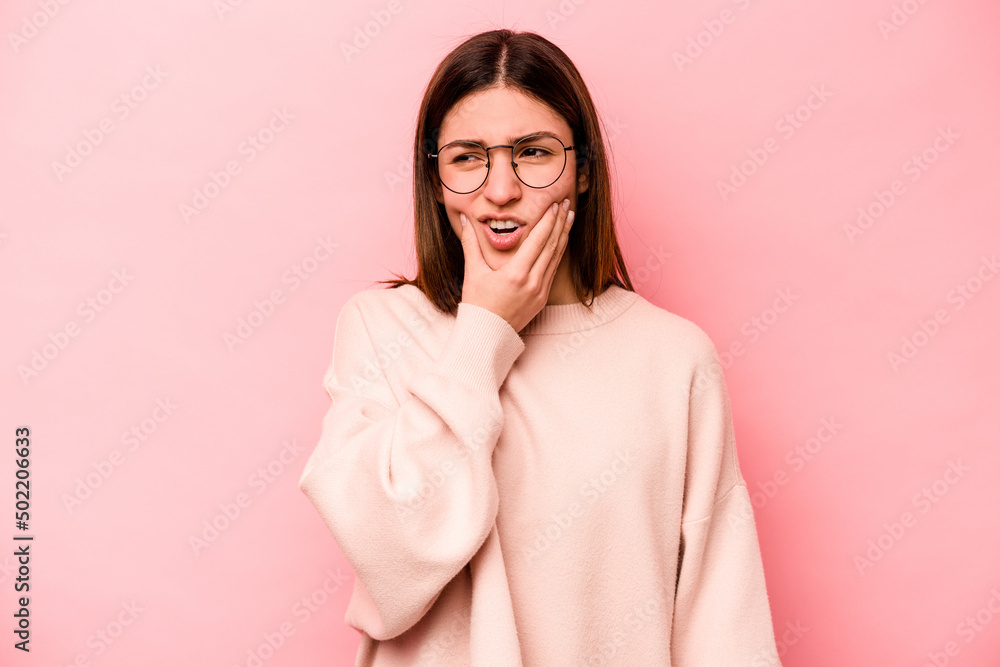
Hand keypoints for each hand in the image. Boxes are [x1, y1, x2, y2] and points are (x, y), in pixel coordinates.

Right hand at [457, 198, 574, 333]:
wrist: (486, 336)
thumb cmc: (477, 305)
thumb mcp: (473, 272)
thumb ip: (470, 243)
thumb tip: (463, 219)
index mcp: (515, 274)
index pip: (537, 241)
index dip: (548, 221)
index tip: (554, 204)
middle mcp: (532, 283)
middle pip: (551, 246)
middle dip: (560, 223)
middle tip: (566, 203)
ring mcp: (540, 292)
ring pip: (556, 258)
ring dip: (563, 236)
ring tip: (568, 218)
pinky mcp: (542, 299)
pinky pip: (553, 271)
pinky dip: (558, 253)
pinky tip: (560, 242)